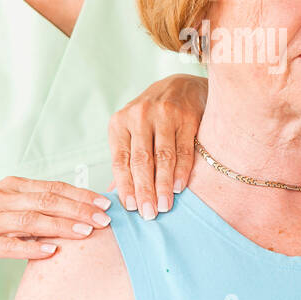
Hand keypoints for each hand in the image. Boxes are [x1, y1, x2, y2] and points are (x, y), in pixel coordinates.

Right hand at [0, 176, 112, 267]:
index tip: (106, 203)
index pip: (53, 188)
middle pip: (47, 201)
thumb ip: (36, 207)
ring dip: (60, 225)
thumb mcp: (6, 206)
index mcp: (12, 188)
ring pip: (30, 220)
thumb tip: (77, 213)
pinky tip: (51, 251)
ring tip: (86, 232)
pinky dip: (30, 248)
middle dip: (79, 209)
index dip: (81, 195)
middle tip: (105, 218)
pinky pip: (7, 245)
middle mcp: (2, 200)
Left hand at [107, 73, 207, 219]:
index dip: (126, 186)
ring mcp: (164, 115)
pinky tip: (179, 187)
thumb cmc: (152, 116)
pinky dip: (181, 171)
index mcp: (120, 122)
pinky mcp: (187, 117)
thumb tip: (114, 195)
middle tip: (149, 214)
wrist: (182, 85)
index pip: (121, 160)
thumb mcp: (132, 130)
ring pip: (163, 157)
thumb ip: (125, 160)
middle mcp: (140, 116)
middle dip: (145, 191)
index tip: (130, 208)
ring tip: (164, 206)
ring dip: (163, 185)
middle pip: (142, 160)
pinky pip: (183, 149)